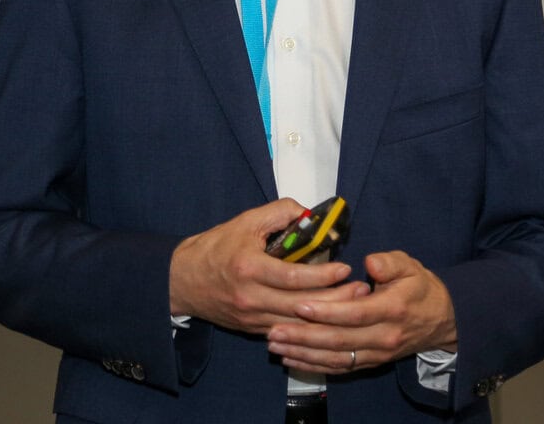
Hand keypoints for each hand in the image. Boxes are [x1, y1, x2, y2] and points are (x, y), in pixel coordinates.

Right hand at [169, 198, 363, 335]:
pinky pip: (288, 331)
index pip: (294, 277)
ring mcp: (253, 318)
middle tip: (361, 291)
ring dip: (328, 317)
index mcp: (250, 268)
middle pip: (303, 306)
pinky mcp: (254, 330)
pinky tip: (328, 321)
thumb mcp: (245, 221)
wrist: (182, 280)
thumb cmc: (215, 247)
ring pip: (299, 324)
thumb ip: (279, 212)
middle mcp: (252, 298)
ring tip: (353, 307)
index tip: (344, 267)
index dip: (323, 275)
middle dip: (336, 300)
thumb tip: (310, 214)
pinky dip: (310, 328)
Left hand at [266, 250, 456, 373]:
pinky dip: (314, 366)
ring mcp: (377, 353)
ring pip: (336, 357)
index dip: (327, 311)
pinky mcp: (371, 362)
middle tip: (274, 330)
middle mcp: (383, 336)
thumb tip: (370, 263)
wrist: (442, 320)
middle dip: (304, 336)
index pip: (355, 313)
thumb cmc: (420, 287)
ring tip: (275, 345)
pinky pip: (340, 368)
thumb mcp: (410, 266)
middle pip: (339, 340)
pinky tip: (292, 359)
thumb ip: (390, 263)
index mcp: (392, 309)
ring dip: (303, 353)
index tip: (300, 305)